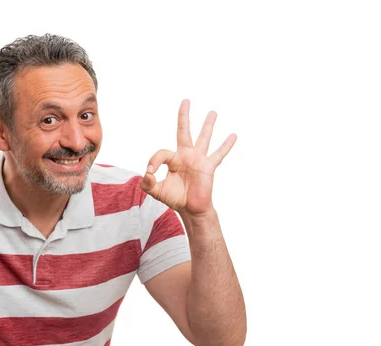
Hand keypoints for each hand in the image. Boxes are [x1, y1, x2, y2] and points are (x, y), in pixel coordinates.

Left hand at [139, 99, 236, 215]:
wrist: (190, 209)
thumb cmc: (174, 198)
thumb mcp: (156, 191)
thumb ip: (147, 183)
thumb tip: (147, 173)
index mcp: (173, 159)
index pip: (161, 153)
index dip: (154, 161)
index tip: (150, 172)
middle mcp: (186, 156)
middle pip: (184, 131)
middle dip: (184, 116)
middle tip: (186, 100)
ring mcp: (198, 160)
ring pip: (204, 138)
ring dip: (208, 125)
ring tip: (213, 112)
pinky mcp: (208, 167)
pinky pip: (218, 154)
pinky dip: (226, 145)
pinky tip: (233, 135)